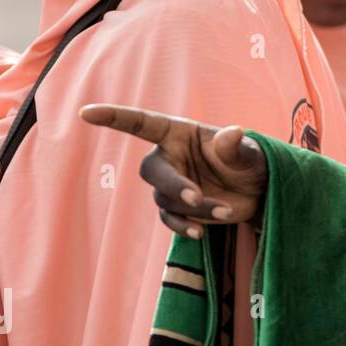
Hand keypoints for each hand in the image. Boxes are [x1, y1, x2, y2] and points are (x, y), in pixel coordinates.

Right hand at [80, 103, 267, 237]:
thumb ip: (235, 146)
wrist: (259, 191)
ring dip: (193, 208)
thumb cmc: (250, 161)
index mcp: (179, 133)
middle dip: (172, 185)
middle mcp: (169, 157)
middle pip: (151, 171)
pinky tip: (200, 232)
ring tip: (225, 211)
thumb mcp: (247, 152)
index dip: (113, 117)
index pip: (140, 123)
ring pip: (166, 199)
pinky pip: (170, 219)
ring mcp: (171, 185)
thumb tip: (233, 132)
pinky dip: (184, 226)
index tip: (86, 112)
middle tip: (197, 196)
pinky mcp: (178, 209)